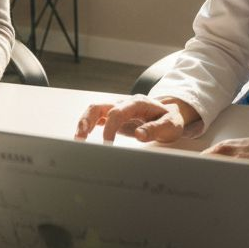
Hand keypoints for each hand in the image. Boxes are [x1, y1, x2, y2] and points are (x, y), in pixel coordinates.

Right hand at [75, 96, 197, 142]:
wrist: (170, 114)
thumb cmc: (170, 119)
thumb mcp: (170, 124)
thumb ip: (156, 129)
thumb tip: (140, 134)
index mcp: (137, 103)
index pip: (117, 112)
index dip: (110, 128)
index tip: (107, 144)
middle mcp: (124, 103)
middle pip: (100, 107)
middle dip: (88, 121)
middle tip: (81, 138)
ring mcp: (117, 109)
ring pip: (94, 111)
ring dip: (84, 123)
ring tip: (78, 140)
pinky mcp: (114, 117)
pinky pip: (97, 118)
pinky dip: (87, 126)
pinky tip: (83, 138)